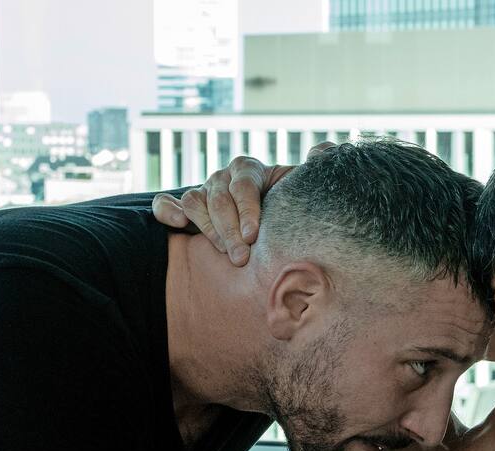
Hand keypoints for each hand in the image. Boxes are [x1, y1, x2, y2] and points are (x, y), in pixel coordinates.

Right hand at [151, 142, 336, 265]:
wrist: (269, 223)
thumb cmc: (286, 207)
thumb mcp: (300, 189)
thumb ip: (315, 169)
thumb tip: (327, 149)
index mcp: (249, 170)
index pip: (244, 184)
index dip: (248, 209)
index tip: (254, 235)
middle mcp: (223, 178)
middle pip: (219, 199)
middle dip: (230, 231)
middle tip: (242, 258)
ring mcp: (203, 191)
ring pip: (195, 203)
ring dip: (209, 230)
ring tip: (226, 253)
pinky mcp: (185, 207)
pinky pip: (167, 203)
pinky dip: (168, 211)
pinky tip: (178, 224)